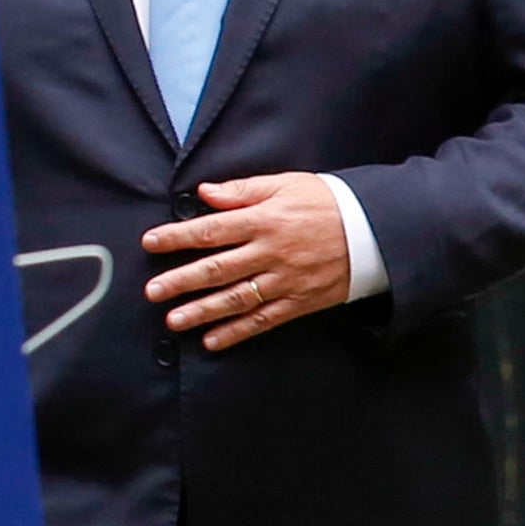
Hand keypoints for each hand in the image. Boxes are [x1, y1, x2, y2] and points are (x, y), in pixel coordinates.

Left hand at [143, 174, 352, 351]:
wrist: (373, 232)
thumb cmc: (326, 203)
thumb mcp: (287, 184)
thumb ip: (244, 190)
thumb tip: (206, 193)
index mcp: (264, 220)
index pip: (211, 230)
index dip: (178, 237)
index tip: (151, 243)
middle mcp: (270, 253)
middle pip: (217, 269)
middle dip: (181, 281)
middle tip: (152, 291)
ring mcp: (284, 281)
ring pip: (235, 299)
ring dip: (202, 311)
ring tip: (173, 320)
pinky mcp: (298, 302)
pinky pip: (262, 320)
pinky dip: (236, 333)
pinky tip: (212, 341)